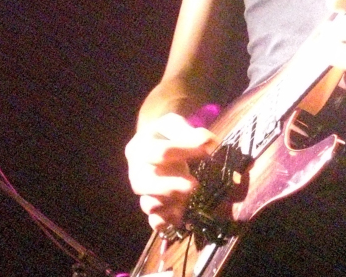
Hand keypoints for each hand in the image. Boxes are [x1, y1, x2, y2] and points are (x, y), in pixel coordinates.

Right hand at [124, 112, 217, 230]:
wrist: (154, 143)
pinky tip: (180, 219)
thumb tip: (209, 142)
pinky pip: (154, 219)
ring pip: (148, 204)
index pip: (160, 152)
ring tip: (188, 202)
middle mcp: (137, 171)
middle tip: (194, 186)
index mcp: (140, 148)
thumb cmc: (165, 133)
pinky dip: (166, 222)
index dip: (185, 150)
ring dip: (169, 206)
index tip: (209, 148)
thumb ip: (188, 131)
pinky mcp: (153, 204)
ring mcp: (144, 191)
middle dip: (170, 187)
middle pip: (145, 184)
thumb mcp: (173, 123)